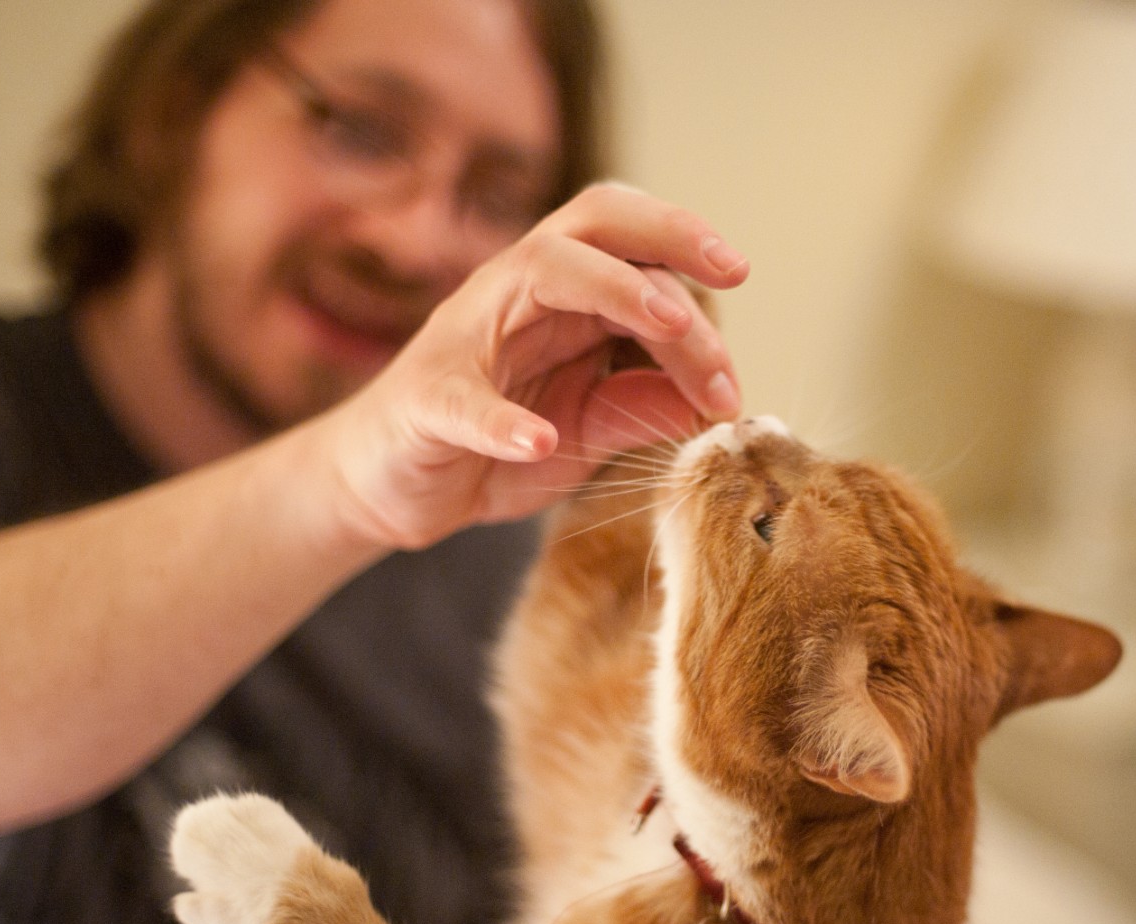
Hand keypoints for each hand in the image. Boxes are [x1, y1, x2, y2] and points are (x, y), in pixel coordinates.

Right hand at [317, 184, 748, 549]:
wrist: (394, 488)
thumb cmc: (497, 449)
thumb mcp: (587, 433)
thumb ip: (640, 410)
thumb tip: (712, 403)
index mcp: (563, 297)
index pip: (634, 244)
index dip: (690, 254)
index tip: (741, 284)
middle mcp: (517, 294)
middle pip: (594, 225)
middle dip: (668, 240)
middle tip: (729, 279)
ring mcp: (467, 339)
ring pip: (540, 272)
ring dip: (614, 290)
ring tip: (672, 327)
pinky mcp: (425, 401)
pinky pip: (462, 398)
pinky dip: (501, 420)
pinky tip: (539, 440)